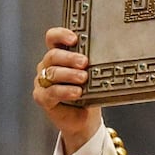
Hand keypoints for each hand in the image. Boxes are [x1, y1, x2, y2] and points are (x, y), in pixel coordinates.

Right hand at [32, 27, 100, 154]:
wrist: (85, 119)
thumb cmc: (90, 93)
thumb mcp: (94, 75)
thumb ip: (94, 63)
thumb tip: (112, 52)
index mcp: (60, 55)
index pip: (53, 38)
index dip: (61, 34)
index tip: (75, 39)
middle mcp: (48, 66)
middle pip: (53, 55)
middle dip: (70, 57)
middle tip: (85, 62)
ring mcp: (43, 82)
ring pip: (51, 73)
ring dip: (69, 74)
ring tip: (84, 78)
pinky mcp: (42, 98)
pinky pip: (50, 92)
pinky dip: (65, 91)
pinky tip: (77, 92)